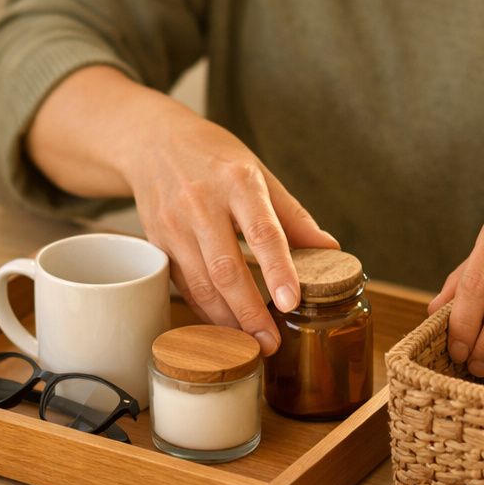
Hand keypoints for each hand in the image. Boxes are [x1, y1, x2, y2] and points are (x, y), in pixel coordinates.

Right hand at [126, 112, 337, 354]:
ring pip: (201, 284)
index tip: (291, 302)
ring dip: (226, 320)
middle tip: (270, 342)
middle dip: (250, 312)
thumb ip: (292, 215)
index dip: (278, 270)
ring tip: (251, 343)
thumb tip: (330, 250)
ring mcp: (173, 224)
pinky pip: (183, 284)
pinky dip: (204, 309)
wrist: (153, 141)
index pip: (263, 232)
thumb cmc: (213, 156)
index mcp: (237, 182)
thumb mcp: (258, 172)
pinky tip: (224, 325)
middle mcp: (201, 203)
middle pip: (226, 268)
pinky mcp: (156, 241)